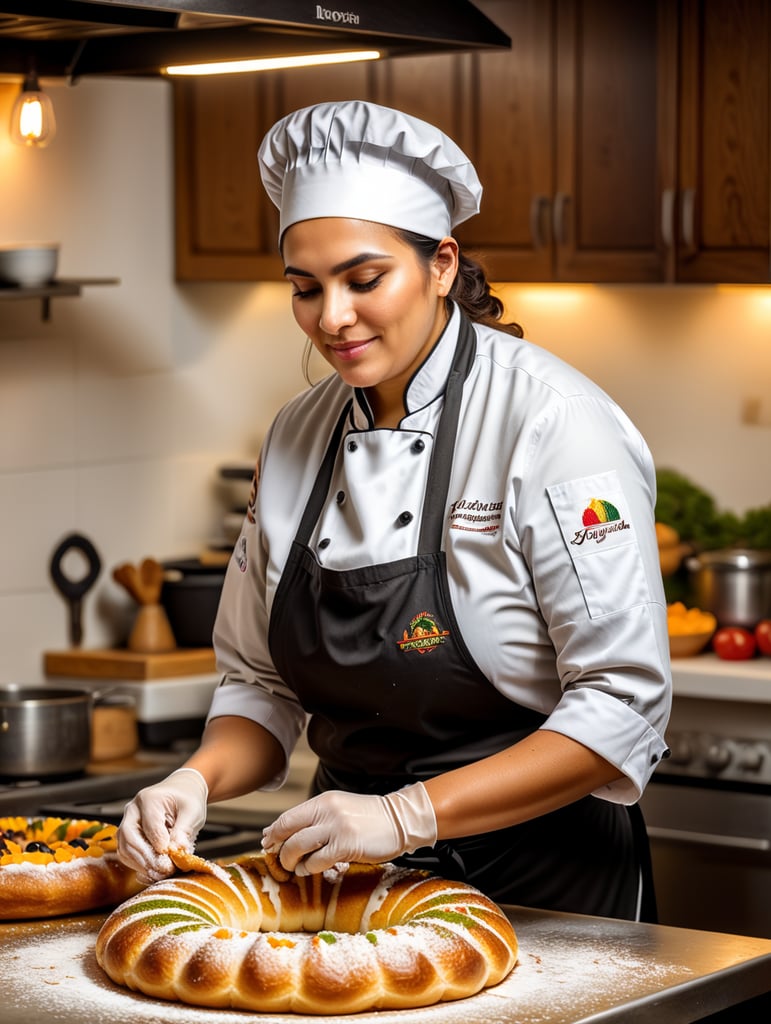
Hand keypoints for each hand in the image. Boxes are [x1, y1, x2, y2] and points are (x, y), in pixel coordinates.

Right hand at [118, 768, 207, 883]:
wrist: (181, 791)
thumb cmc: (187, 799)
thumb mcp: (192, 810)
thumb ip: (184, 830)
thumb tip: (177, 851)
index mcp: (149, 799)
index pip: (150, 827)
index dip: (160, 846)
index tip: (171, 861)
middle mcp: (132, 810)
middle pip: (131, 838)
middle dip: (147, 858)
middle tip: (164, 871)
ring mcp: (127, 822)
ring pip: (125, 849)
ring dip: (141, 865)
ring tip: (160, 874)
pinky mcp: (127, 836)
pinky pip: (126, 854)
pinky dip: (138, 865)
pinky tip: (153, 872)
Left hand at [261, 782, 436, 875]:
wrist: (399, 820)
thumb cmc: (367, 818)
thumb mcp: (339, 810)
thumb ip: (314, 818)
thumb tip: (281, 831)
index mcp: (323, 801)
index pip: (287, 817)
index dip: (274, 833)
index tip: (268, 843)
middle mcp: (327, 811)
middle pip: (287, 831)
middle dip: (278, 849)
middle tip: (279, 859)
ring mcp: (336, 828)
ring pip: (298, 847)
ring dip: (291, 861)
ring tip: (295, 867)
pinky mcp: (346, 845)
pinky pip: (317, 861)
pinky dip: (309, 869)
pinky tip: (311, 870)